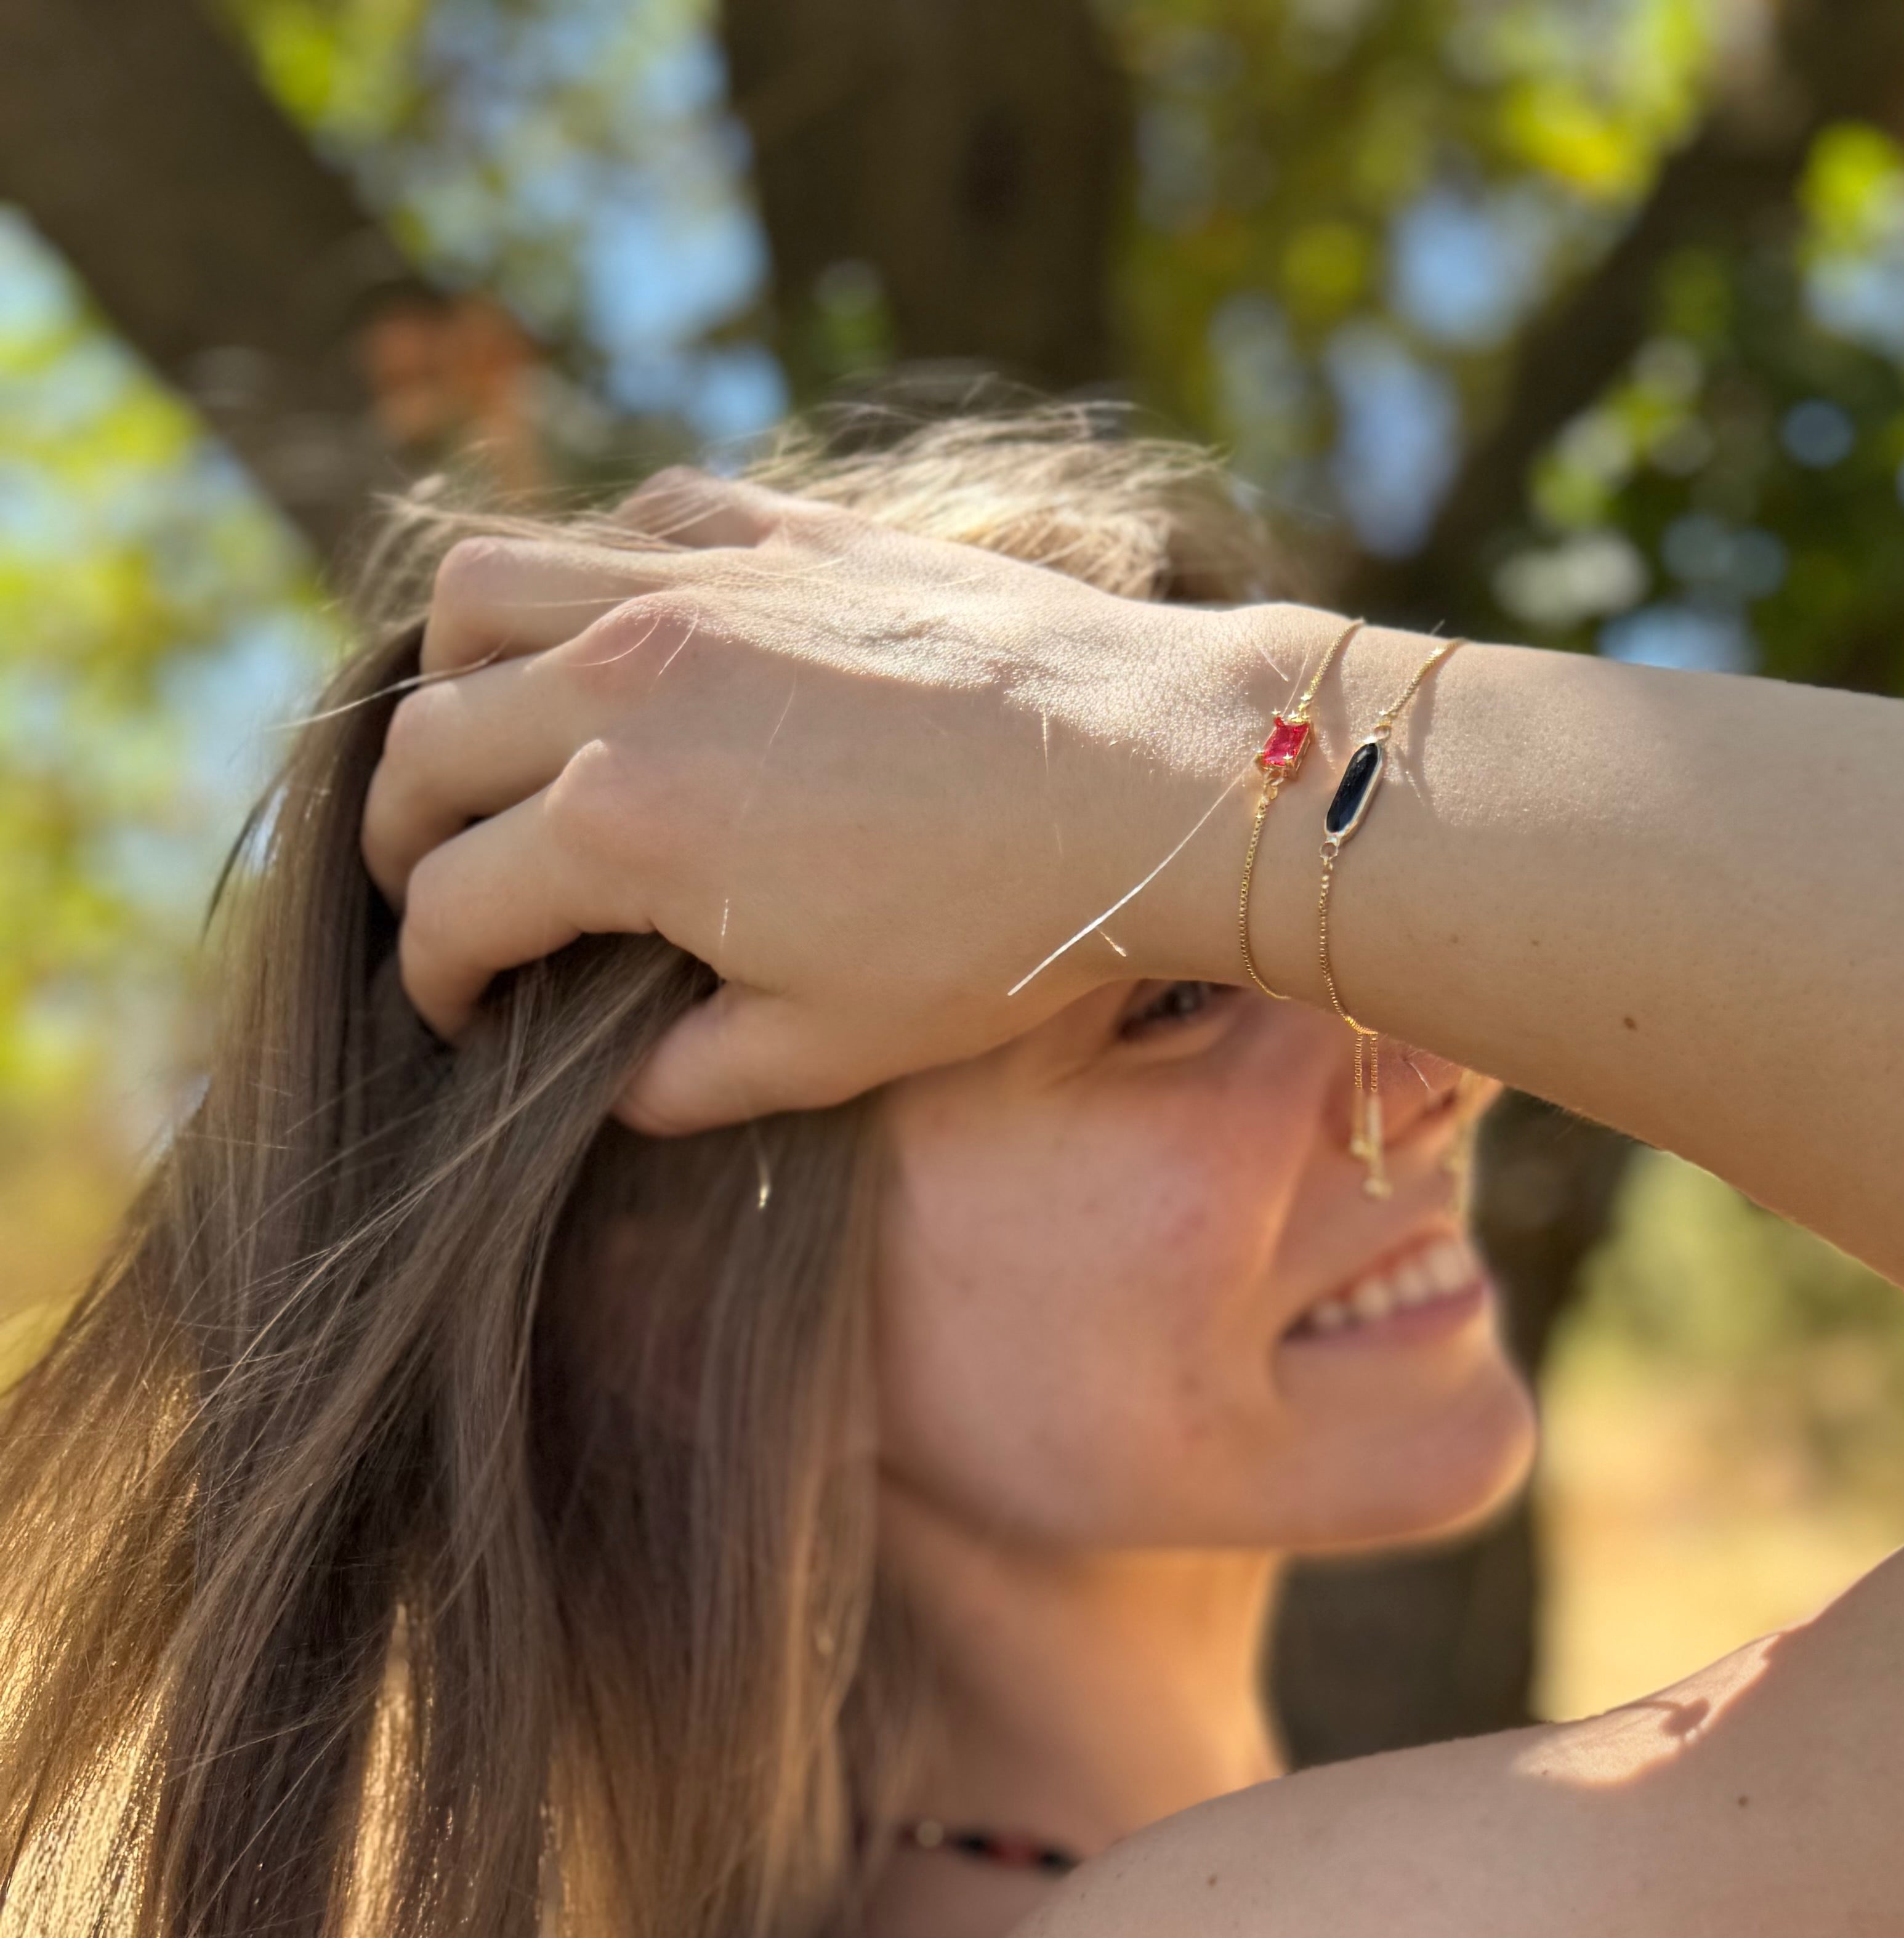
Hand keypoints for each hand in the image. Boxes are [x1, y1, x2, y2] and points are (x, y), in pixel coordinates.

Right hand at [360, 473, 1318, 1131]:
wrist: (1147, 780)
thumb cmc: (996, 936)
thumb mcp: (830, 1048)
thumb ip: (693, 1076)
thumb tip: (620, 1091)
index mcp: (621, 827)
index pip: (455, 904)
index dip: (430, 976)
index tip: (448, 1013)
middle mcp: (622, 683)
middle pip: (427, 744)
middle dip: (399, 835)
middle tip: (426, 888)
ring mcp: (691, 586)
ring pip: (480, 591)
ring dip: (448, 675)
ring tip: (477, 742)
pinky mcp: (772, 531)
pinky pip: (624, 522)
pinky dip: (583, 577)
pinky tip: (616, 639)